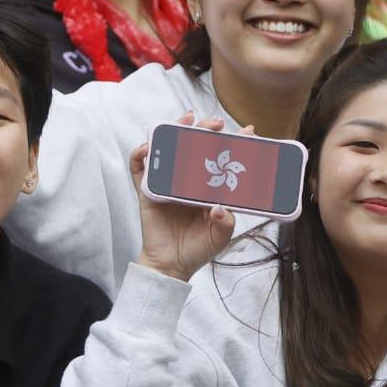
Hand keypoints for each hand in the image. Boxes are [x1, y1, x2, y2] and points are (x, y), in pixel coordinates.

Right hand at [131, 113, 243, 281]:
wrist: (172, 266)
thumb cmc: (197, 249)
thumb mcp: (220, 236)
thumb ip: (225, 222)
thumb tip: (219, 206)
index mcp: (207, 187)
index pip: (220, 158)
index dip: (232, 143)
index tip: (247, 132)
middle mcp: (187, 180)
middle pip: (193, 145)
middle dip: (203, 128)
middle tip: (214, 124)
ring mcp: (166, 183)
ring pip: (168, 148)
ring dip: (173, 130)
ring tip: (185, 120)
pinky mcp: (147, 191)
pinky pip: (139, 169)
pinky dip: (140, 154)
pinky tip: (148, 147)